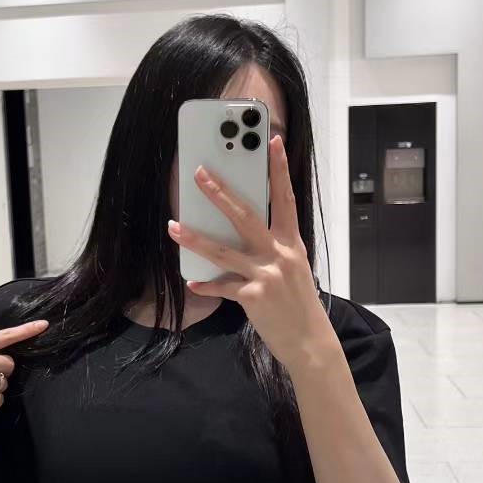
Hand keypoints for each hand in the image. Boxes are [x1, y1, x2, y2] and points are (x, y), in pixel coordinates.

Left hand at [167, 135, 335, 367]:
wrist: (309, 340)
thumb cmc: (299, 302)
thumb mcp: (294, 268)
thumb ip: (274, 247)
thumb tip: (247, 230)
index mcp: (292, 243)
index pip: (286, 198)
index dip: (279, 169)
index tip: (272, 141)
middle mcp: (280, 255)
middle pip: (246, 217)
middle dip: (220, 194)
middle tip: (200, 174)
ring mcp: (266, 275)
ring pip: (224, 251)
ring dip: (195, 238)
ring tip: (173, 226)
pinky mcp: (253, 296)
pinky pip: (222, 287)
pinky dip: (206, 285)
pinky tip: (192, 282)